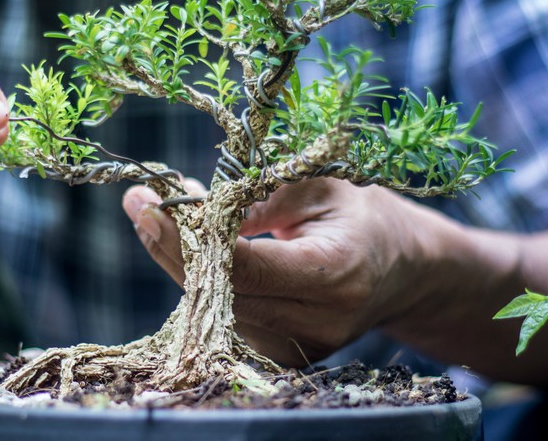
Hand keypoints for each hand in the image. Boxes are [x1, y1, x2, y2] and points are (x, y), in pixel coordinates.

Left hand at [124, 178, 442, 366]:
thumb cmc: (361, 219)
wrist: (404, 271)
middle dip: (174, 247)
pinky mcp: (287, 358)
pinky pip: (227, 321)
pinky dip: (207, 285)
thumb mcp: (319, 189)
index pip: (245, 266)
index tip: (147, 203)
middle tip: (143, 204)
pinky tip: (205, 254)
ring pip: (216, 310)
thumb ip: (258, 198)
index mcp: (334, 272)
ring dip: (186, 264)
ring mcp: (300, 348)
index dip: (189, 238)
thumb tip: (192, 208)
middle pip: (220, 292)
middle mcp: (318, 321)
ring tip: (178, 220)